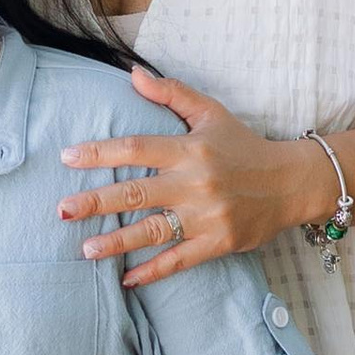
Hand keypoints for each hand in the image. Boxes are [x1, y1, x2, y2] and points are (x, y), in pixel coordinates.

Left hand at [60, 72, 328, 285]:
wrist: (292, 183)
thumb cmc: (245, 146)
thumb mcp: (211, 113)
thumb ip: (171, 94)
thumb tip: (133, 74)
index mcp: (189, 150)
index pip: (136, 148)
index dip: (100, 153)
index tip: (68, 158)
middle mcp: (195, 183)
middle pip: (136, 192)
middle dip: (96, 202)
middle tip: (62, 210)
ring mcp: (206, 216)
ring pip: (152, 231)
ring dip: (116, 242)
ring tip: (85, 250)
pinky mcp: (218, 242)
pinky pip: (179, 260)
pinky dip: (152, 271)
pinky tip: (126, 279)